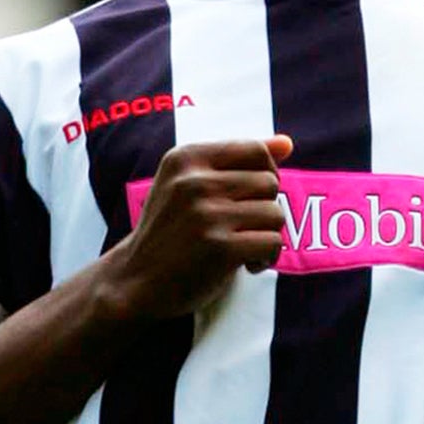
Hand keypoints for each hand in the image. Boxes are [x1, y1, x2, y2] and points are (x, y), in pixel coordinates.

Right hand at [100, 135, 292, 320]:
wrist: (135, 280)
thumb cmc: (170, 231)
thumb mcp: (187, 184)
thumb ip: (235, 161)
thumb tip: (287, 143)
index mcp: (186, 158)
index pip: (256, 150)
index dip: (266, 174)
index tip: (251, 196)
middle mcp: (194, 182)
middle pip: (270, 182)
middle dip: (264, 208)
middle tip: (242, 228)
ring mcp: (207, 215)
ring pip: (275, 213)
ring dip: (267, 235)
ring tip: (243, 247)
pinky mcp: (220, 248)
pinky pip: (273, 243)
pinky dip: (267, 258)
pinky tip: (246, 264)